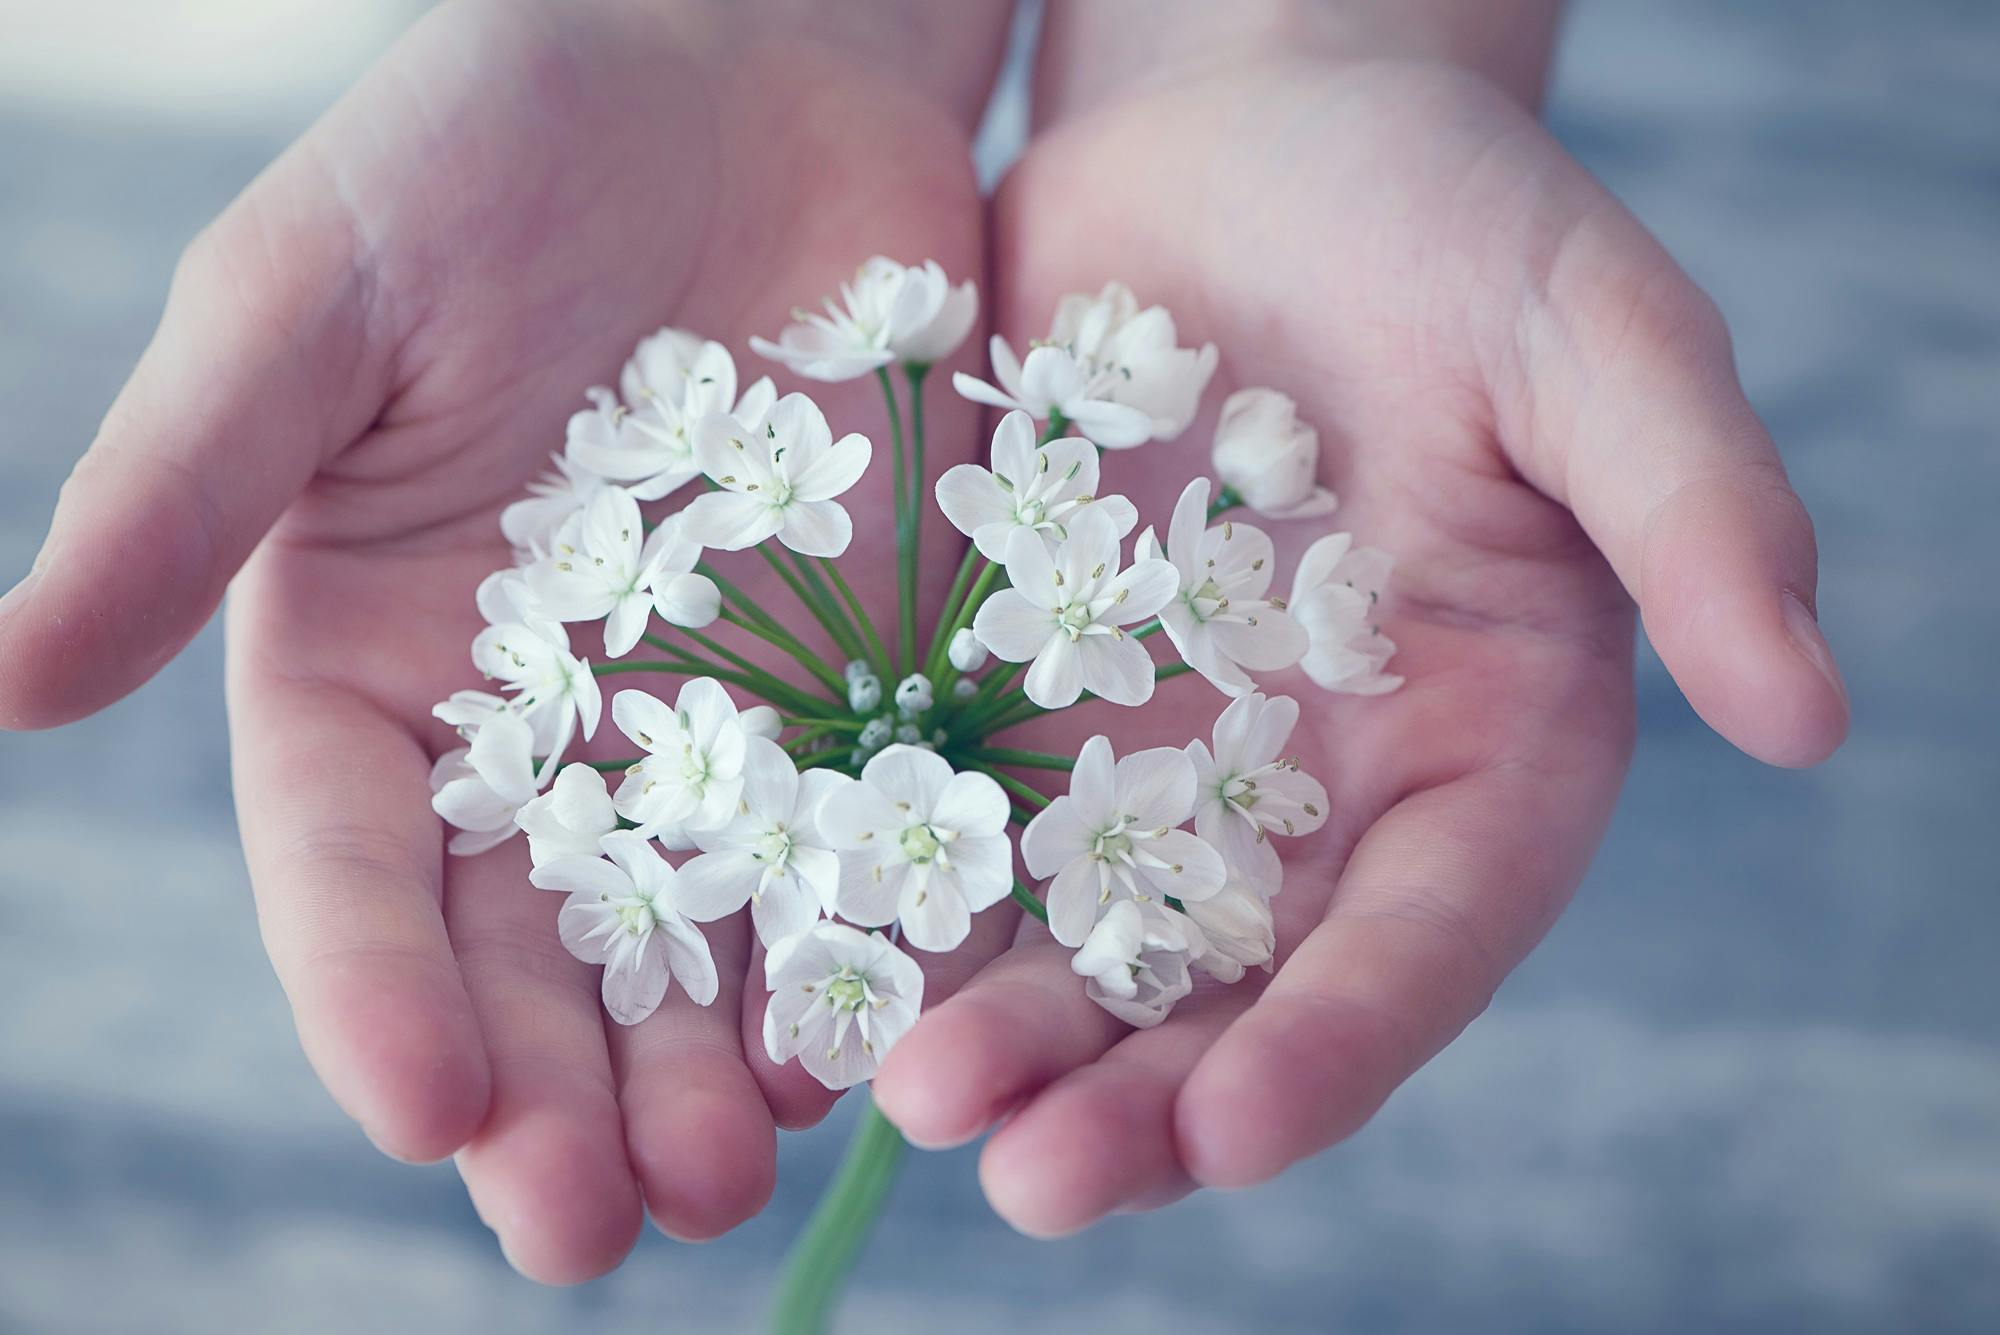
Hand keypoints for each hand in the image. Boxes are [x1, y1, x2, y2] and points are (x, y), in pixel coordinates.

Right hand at [0, 0, 1007, 1279]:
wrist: (747, 60)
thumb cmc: (495, 138)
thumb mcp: (317, 290)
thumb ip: (185, 485)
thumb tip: (1, 688)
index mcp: (371, 657)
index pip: (352, 864)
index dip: (373, 994)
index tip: (427, 1112)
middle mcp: (539, 720)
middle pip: (529, 944)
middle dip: (555, 1091)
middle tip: (589, 1231)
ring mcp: (712, 708)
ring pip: (702, 930)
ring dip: (709, 1063)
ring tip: (733, 1177)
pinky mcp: (865, 669)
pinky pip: (871, 832)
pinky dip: (875, 941)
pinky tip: (892, 1037)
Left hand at [871, 28, 1849, 1232]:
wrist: (1241, 136)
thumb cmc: (1445, 216)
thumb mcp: (1586, 330)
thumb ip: (1692, 504)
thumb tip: (1812, 707)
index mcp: (1478, 740)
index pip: (1423, 932)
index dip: (1339, 1042)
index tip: (1236, 1131)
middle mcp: (1314, 786)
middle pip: (1235, 988)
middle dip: (1141, 1097)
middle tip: (1031, 1178)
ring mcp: (1154, 751)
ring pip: (1081, 939)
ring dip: (1006, 1035)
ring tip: (912, 1100)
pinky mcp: (1022, 689)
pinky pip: (955, 821)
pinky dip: (900, 900)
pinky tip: (822, 967)